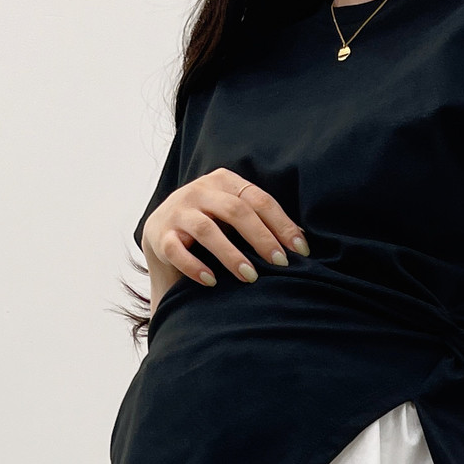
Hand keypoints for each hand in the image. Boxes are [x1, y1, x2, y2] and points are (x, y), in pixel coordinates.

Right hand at [142, 168, 308, 290]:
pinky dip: (194, 266)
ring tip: (250, 277)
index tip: (300, 250)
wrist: (162, 233)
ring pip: (206, 230)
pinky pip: (177, 251)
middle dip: (261, 239)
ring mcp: (178, 212)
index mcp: (223, 181)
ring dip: (231, 255)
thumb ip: (261, 222)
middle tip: (280, 264)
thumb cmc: (211, 227)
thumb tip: (302, 242)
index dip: (281, 224)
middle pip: (235, 211)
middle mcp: (199, 191)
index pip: (258, 199)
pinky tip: (211, 281)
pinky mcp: (161, 235)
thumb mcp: (234, 217)